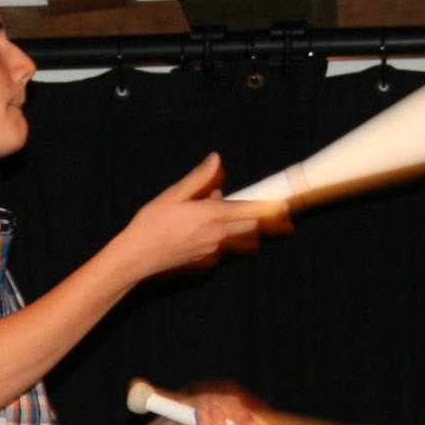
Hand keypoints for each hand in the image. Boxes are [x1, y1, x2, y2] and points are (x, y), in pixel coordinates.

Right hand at [119, 154, 290, 279]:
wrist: (135, 258)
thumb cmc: (151, 224)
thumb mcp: (173, 195)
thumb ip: (199, 179)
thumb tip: (217, 160)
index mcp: (212, 215)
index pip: (251, 211)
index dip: (273, 209)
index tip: (288, 207)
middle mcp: (217, 236)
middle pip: (255, 231)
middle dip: (272, 226)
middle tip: (287, 224)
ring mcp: (213, 253)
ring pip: (244, 245)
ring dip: (252, 237)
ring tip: (255, 230)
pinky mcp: (206, 265)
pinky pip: (225, 254)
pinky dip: (228, 246)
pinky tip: (215, 239)